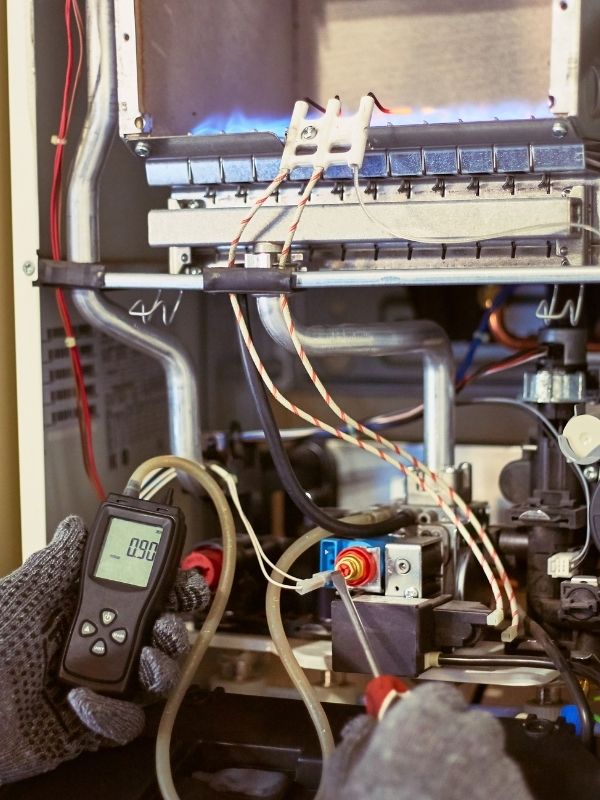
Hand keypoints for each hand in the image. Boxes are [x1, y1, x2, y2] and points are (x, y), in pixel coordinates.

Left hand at [0, 516, 209, 784]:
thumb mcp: (19, 597)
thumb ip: (55, 564)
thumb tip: (75, 527)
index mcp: (82, 611)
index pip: (140, 596)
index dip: (168, 589)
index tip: (182, 584)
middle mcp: (96, 647)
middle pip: (157, 638)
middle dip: (174, 630)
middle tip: (167, 625)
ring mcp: (96, 688)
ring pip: (153, 681)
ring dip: (159, 668)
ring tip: (144, 660)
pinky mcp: (88, 728)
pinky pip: (122, 724)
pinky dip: (112, 715)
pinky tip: (84, 702)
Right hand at [318, 683, 533, 799]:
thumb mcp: (345, 777)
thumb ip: (358, 741)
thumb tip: (367, 724)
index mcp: (425, 717)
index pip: (441, 696)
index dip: (431, 715)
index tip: (419, 733)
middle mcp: (470, 735)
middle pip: (475, 729)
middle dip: (461, 746)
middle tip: (436, 775)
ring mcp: (502, 774)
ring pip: (495, 766)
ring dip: (478, 778)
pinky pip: (508, 797)